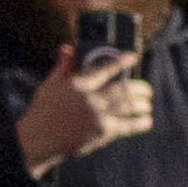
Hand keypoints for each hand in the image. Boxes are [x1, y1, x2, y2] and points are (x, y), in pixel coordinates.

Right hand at [23, 45, 157, 168]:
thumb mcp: (51, 85)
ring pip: (130, 106)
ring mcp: (98, 116)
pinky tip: (146, 120)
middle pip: (125, 89)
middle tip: (147, 90)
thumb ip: (64, 67)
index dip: (120, 62)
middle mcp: (90, 99)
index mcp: (78, 85)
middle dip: (141, 88)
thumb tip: (67, 47)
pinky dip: (141, 122)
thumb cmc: (45, 110)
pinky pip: (129, 126)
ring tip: (147, 105)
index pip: (103, 69)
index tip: (133, 57)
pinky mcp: (103, 132)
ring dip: (143, 105)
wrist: (40, 139)